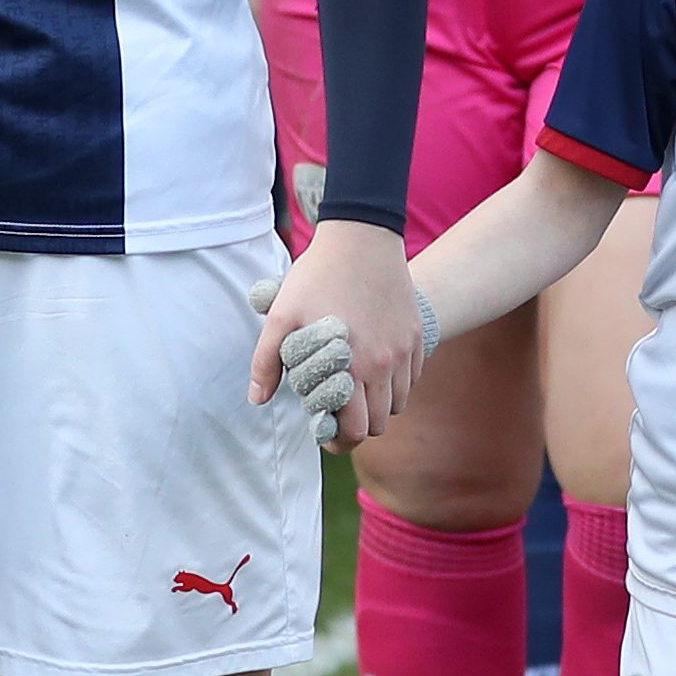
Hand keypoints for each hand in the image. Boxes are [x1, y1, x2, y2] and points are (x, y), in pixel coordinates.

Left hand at [251, 218, 428, 448]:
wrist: (362, 236)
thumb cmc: (318, 276)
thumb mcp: (282, 316)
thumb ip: (267, 362)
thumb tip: (258, 399)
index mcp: (353, 366)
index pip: (357, 430)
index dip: (339, 438)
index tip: (325, 428)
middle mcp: (386, 364)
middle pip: (380, 424)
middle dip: (358, 427)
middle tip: (337, 414)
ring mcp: (406, 350)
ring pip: (399, 403)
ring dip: (378, 405)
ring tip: (354, 389)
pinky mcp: (417, 336)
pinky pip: (411, 377)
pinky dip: (395, 383)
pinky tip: (373, 367)